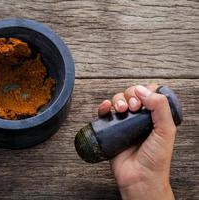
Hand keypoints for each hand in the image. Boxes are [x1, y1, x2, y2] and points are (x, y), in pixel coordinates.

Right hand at [98, 85, 175, 199]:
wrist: (139, 178)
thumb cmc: (155, 160)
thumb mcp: (166, 131)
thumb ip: (160, 108)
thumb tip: (144, 90)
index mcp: (154, 117)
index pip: (149, 94)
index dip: (144, 91)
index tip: (143, 99)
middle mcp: (138, 118)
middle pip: (131, 95)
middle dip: (130, 95)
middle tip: (133, 106)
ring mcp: (124, 124)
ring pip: (117, 101)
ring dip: (117, 100)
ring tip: (121, 109)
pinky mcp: (111, 130)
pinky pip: (104, 114)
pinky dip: (103, 107)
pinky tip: (106, 107)